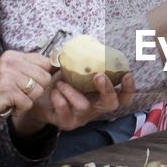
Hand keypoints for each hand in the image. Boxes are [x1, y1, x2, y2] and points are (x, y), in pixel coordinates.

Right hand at [0, 50, 57, 142]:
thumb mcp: (12, 75)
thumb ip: (29, 69)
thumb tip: (57, 66)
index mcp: (12, 55)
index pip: (45, 62)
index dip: (42, 77)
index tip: (29, 85)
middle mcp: (9, 61)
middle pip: (45, 77)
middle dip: (35, 91)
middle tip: (18, 94)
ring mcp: (7, 75)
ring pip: (38, 91)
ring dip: (27, 101)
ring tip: (12, 100)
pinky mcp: (6, 90)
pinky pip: (28, 103)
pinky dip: (20, 109)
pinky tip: (8, 106)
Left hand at [13, 72, 135, 134]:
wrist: (38, 98)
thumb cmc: (59, 83)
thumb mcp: (72, 71)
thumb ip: (82, 62)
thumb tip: (86, 43)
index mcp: (100, 96)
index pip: (122, 97)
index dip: (128, 88)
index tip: (127, 74)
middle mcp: (95, 108)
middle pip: (111, 105)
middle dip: (107, 89)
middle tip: (98, 76)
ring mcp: (81, 118)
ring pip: (84, 106)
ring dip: (71, 90)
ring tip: (60, 81)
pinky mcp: (66, 122)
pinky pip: (65, 110)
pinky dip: (58, 97)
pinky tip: (53, 91)